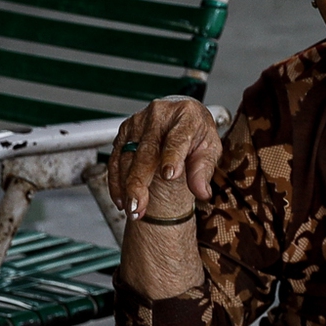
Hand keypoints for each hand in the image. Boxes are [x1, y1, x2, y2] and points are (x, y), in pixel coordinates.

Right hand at [108, 98, 220, 219]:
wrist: (181, 117)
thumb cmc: (197, 134)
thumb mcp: (210, 149)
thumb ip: (204, 170)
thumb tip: (202, 193)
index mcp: (187, 115)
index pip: (178, 138)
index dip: (173, 157)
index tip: (169, 176)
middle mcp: (160, 115)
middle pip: (146, 151)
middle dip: (139, 182)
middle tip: (138, 206)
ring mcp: (138, 122)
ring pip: (126, 157)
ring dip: (126, 187)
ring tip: (132, 210)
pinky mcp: (124, 132)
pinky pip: (115, 159)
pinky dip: (116, 182)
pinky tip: (122, 200)